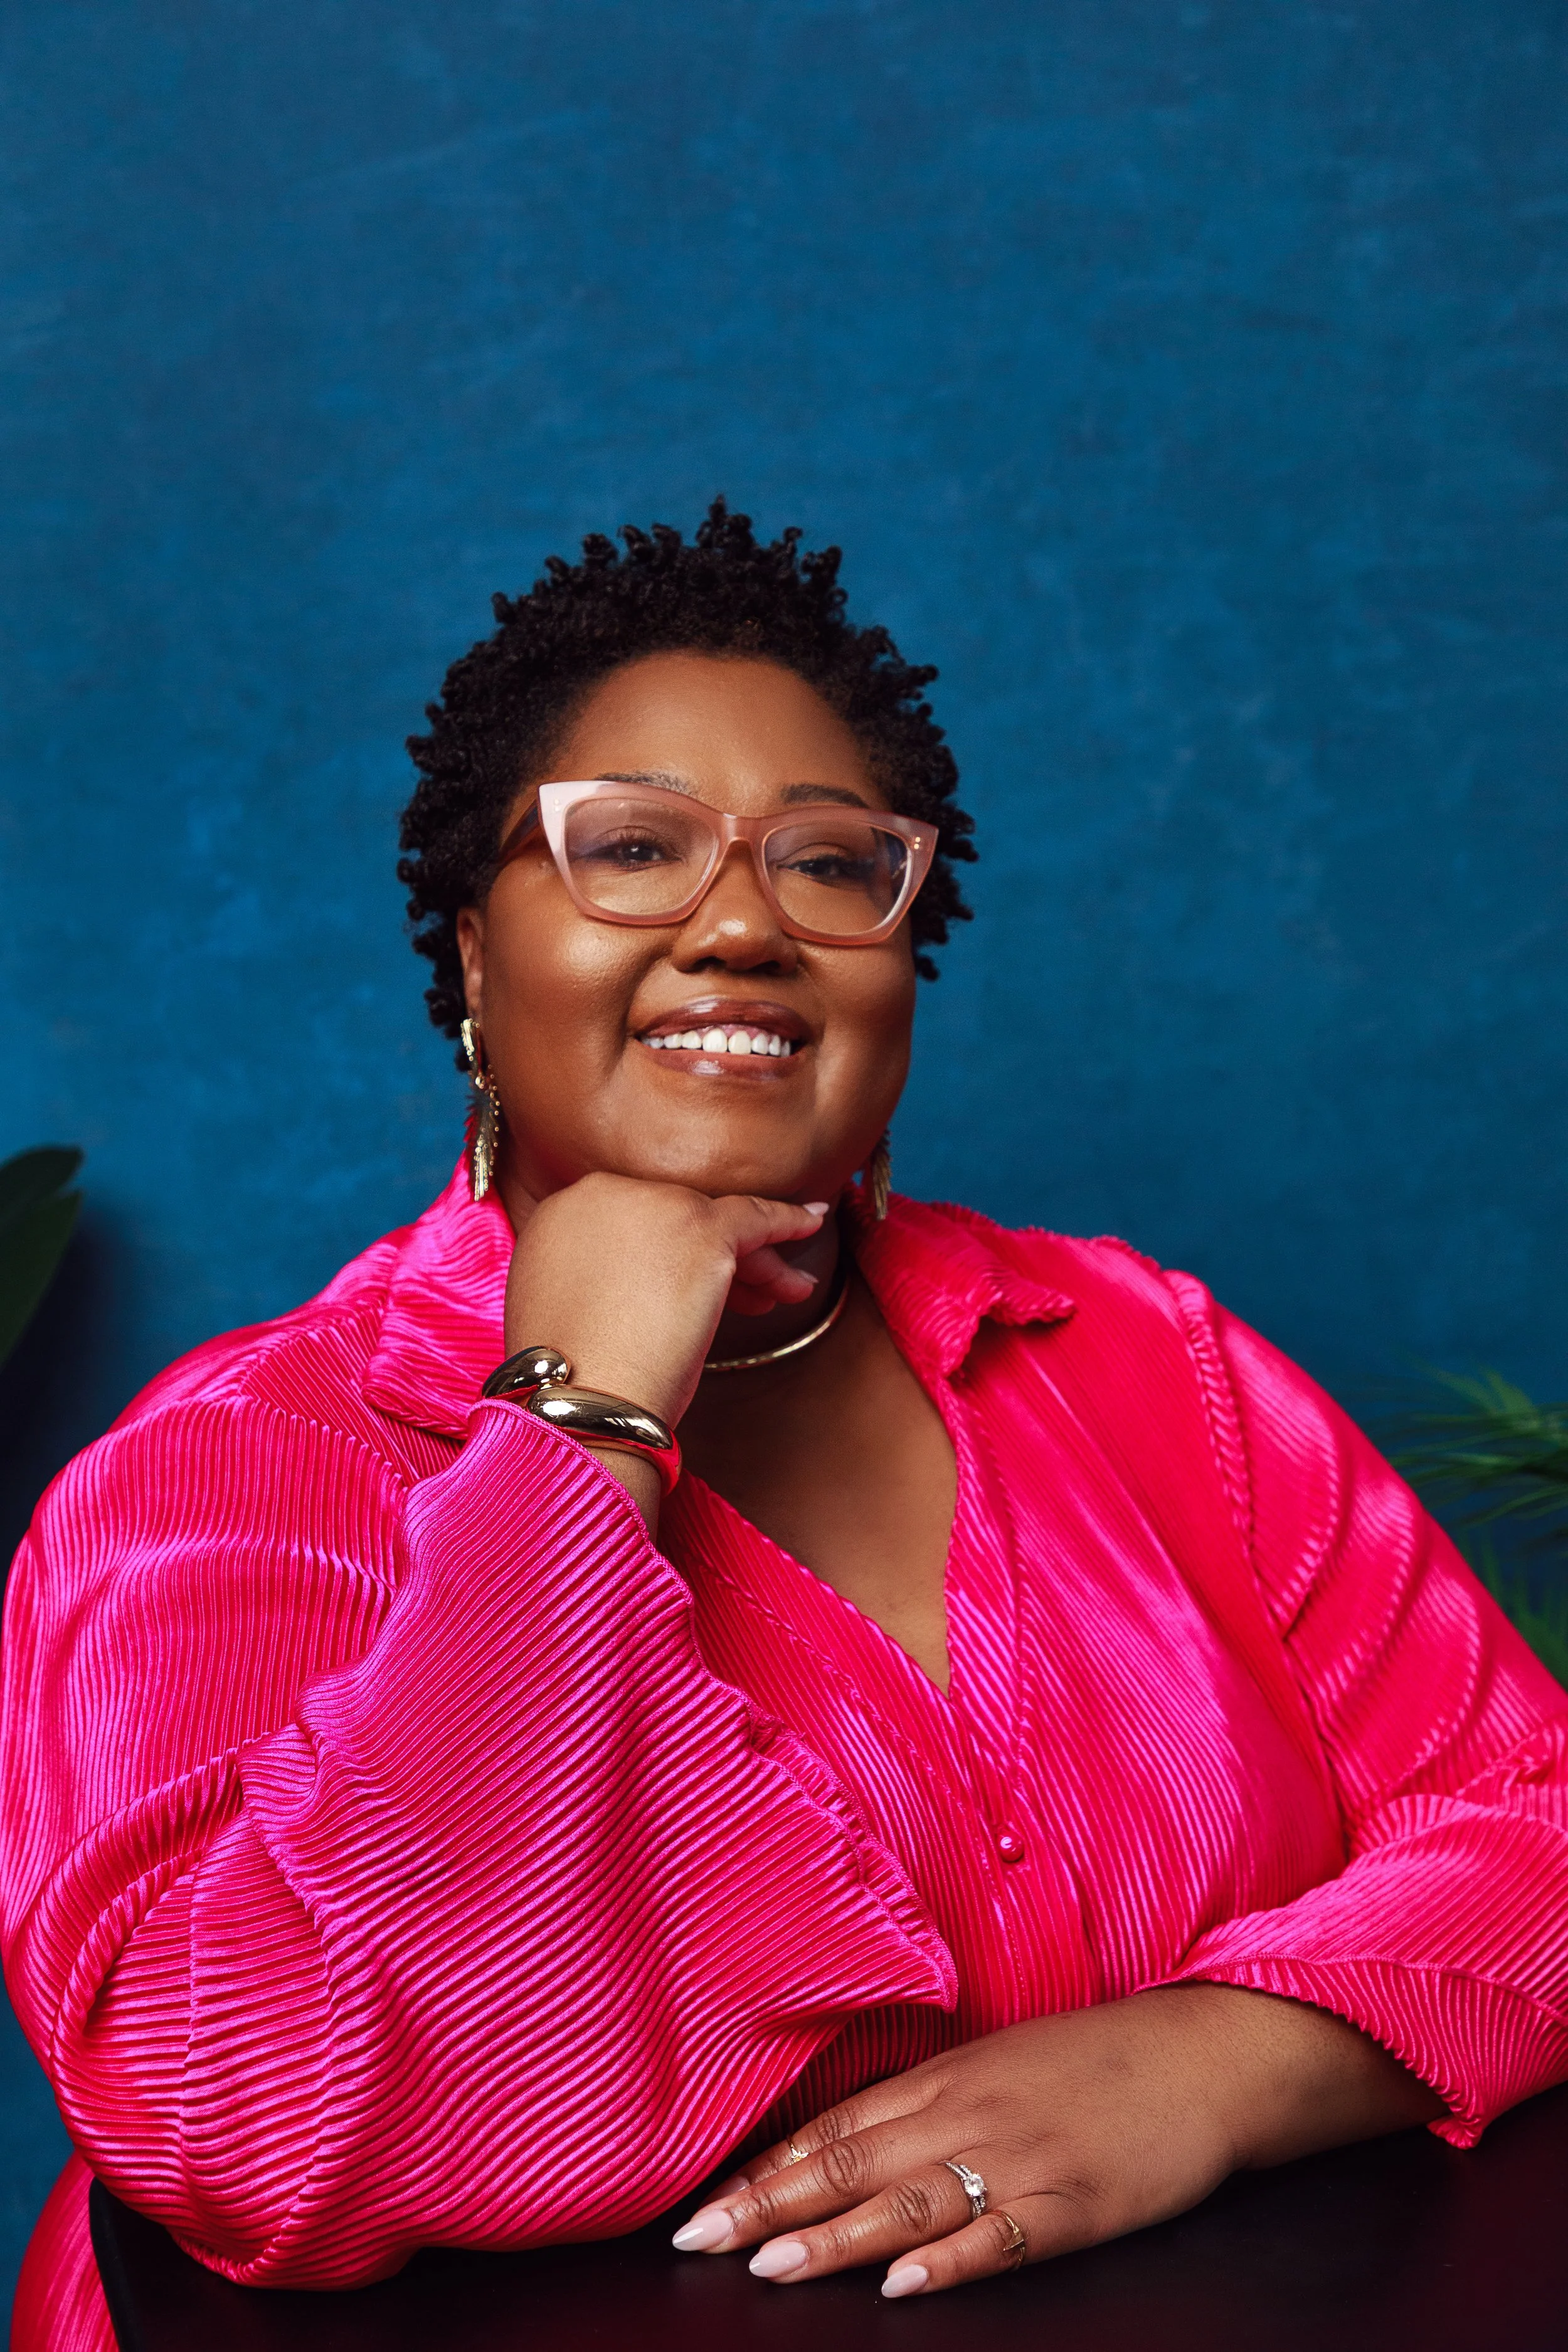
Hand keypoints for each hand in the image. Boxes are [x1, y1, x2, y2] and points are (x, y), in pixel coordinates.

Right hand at [503, 1172, 827, 1465]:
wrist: (575, 1396)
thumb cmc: (567, 1376)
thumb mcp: (562, 1307)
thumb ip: (593, 1277)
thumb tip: (627, 1287)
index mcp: (563, 1212)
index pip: (637, 1221)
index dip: (670, 1255)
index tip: (690, 1289)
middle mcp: (604, 1194)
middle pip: (678, 1219)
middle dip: (716, 1260)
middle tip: (746, 1301)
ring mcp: (654, 1205)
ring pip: (718, 1223)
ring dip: (756, 1261)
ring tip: (787, 1292)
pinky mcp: (701, 1229)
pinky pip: (756, 1215)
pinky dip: (789, 1221)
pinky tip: (814, 1224)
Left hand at [672, 1986, 1442, 2298]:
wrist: (1201, 2055)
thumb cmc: (1095, 2062)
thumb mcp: (997, 2064)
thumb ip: (925, 2101)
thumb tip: (844, 2140)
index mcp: (947, 2079)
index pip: (835, 2129)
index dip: (765, 2168)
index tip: (701, 2202)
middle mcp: (969, 2115)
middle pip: (853, 2164)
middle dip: (769, 2203)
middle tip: (699, 2239)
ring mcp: (1021, 2161)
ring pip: (909, 2203)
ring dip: (833, 2236)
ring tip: (769, 2265)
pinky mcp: (1074, 2205)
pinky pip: (1000, 2238)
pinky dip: (948, 2263)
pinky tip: (902, 2285)